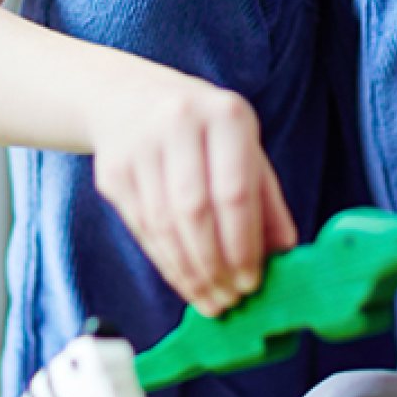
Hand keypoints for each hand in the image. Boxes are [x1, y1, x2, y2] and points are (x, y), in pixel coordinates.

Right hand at [90, 77, 297, 317]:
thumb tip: (284, 254)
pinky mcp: (113, 171)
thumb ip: (266, 200)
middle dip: (215, 265)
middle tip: (231, 298)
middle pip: (196, 212)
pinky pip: (142, 228)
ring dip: (189, 272)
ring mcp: (139, 146)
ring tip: (211, 297)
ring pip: (164, 226)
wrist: (129, 99)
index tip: (252, 280)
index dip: (243, 244)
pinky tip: (184, 280)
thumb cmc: (201, 130)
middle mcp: (179, 123)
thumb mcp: (243, 148)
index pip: (234, 192)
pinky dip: (166, 261)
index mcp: (224, 115)